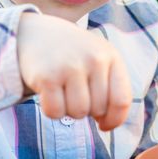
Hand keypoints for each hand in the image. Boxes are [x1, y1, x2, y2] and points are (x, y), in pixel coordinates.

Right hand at [17, 13, 131, 130]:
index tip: (104, 124)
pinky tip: (49, 94)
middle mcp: (94, 59)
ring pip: (78, 113)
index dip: (115, 119)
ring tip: (63, 92)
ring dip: (69, 110)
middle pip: (98, 109)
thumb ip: (111, 87)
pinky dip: (51, 110)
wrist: (36, 34)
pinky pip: (55, 112)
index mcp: (111, 56)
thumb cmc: (72, 55)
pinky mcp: (47, 77)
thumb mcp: (98, 59)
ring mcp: (70, 67)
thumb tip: (107, 123)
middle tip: (75, 94)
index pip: (121, 100)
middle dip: (87, 110)